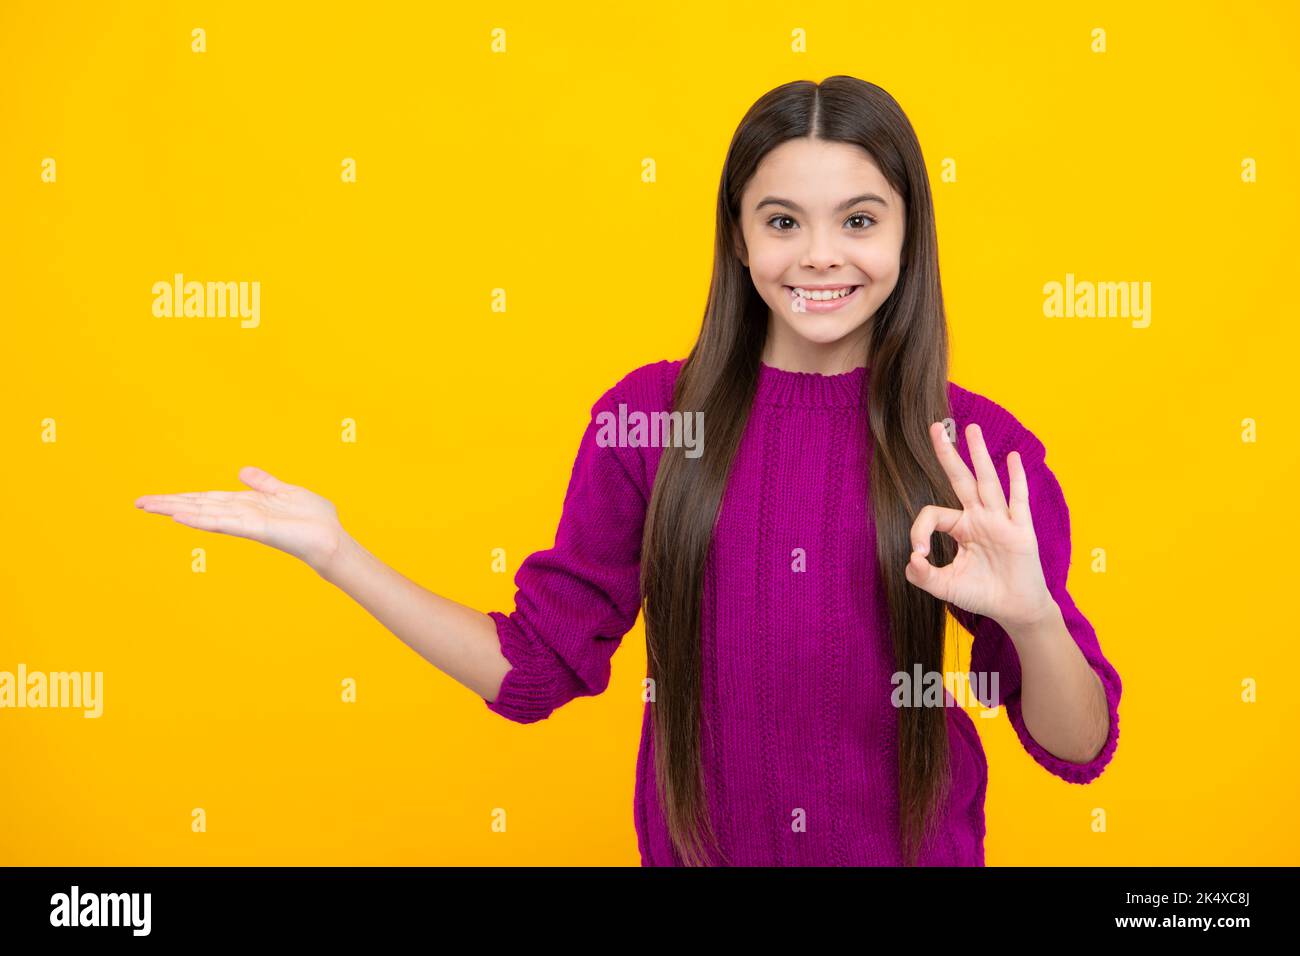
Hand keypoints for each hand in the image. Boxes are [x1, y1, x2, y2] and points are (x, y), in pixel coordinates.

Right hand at [134, 466, 346, 574]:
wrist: (331, 538)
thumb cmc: (314, 519)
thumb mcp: (286, 491)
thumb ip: (263, 483)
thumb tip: (241, 471)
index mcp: (246, 503)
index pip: (207, 499)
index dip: (181, 497)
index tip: (155, 498)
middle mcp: (241, 513)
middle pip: (199, 505)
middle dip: (169, 504)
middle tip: (137, 502)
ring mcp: (246, 522)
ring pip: (205, 513)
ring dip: (177, 509)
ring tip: (149, 507)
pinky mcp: (256, 529)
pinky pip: (225, 523)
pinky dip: (203, 520)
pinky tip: (181, 518)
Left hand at [905, 422, 1056, 633]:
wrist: (1014, 610)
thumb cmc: (981, 594)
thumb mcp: (946, 586)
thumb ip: (924, 576)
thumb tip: (912, 559)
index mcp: (961, 528)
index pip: (934, 514)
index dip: (919, 530)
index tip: (919, 554)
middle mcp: (980, 518)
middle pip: (961, 479)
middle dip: (947, 453)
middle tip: (934, 427)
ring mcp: (1001, 521)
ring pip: (988, 482)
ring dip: (979, 455)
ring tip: (971, 428)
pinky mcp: (1021, 531)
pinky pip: (1018, 501)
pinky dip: (1017, 480)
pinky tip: (1014, 459)